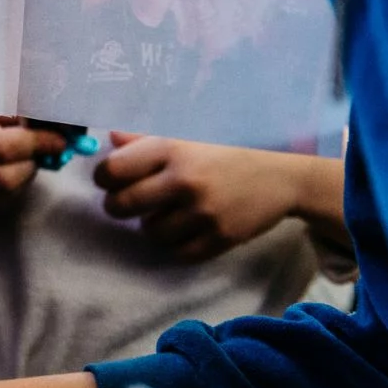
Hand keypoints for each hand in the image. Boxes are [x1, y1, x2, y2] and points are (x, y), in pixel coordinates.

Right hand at [0, 115, 67, 219]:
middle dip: (32, 164)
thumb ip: (5, 113)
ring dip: (23, 177)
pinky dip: (10, 191)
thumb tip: (48, 124)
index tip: (59, 139)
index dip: (37, 143)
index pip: (2, 147)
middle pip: (5, 178)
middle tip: (41, 149)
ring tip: (22, 159)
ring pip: (3, 196)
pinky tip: (7, 172)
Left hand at [93, 132, 308, 261]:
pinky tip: (184, 228)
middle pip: (122, 205)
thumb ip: (146, 138)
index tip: (110, 180)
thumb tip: (110, 139)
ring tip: (165, 212)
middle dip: (117, 206)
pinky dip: (175, 244)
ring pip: (148, 232)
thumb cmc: (227, 150)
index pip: (114, 169)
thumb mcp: (189, 135)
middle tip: (126, 203)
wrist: (284, 174)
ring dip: (150, 224)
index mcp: (173, 149)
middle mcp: (185, 180)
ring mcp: (204, 212)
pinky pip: (178, 252)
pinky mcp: (221, 238)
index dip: (104, 177)